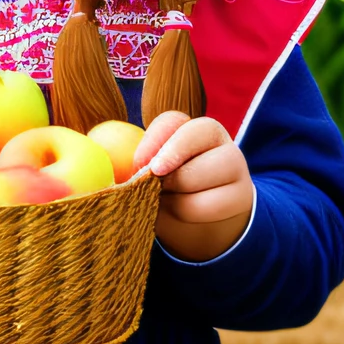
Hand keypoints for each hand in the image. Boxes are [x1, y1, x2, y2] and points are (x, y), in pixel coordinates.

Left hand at [136, 111, 254, 262]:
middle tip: (153, 186)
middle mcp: (220, 139)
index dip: (154, 139)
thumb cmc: (169, 191)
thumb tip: (102, 156)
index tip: (140, 164)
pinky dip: (184, 212)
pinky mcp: (241, 195)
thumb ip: (136, 163)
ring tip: (165, 201)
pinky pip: (205, 204)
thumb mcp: (153, 173)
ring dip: (172, 193)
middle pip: (192, 137)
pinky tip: (179, 212)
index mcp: (193, 127)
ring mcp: (235, 165)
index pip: (174, 120)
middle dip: (166, 167)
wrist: (201, 223)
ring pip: (197, 174)